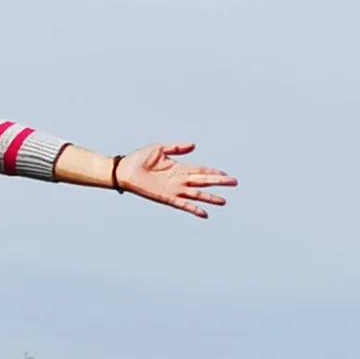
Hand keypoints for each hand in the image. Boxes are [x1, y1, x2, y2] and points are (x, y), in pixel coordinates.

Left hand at [111, 142, 235, 216]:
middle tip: (234, 183)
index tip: (225, 174)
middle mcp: (179, 180)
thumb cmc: (139, 159)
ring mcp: (174, 189)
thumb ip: (177, 148)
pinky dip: (193, 209)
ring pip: (197, 194)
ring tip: (224, 201)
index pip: (200, 170)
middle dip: (218, 182)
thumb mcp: (160, 149)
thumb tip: (194, 145)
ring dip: (210, 197)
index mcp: (179, 168)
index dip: (213, 171)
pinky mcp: (167, 197)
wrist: (125, 170)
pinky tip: (204, 214)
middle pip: (203, 181)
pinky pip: (183, 205)